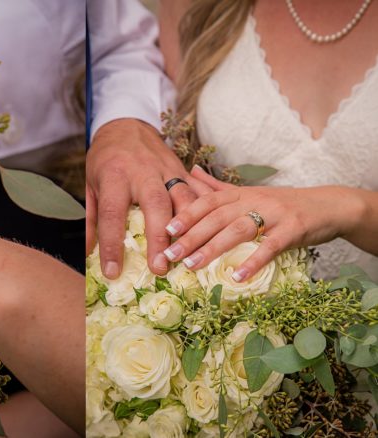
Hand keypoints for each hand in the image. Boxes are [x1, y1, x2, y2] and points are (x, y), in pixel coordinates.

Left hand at [86, 118, 211, 277]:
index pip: (112, 214)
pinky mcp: (183, 170)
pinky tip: (212, 233)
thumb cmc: (105, 159)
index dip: (112, 245)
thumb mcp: (90, 185)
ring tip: (188, 256)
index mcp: (114, 176)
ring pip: (184, 198)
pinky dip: (206, 213)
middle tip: (160, 267)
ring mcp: (167, 170)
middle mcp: (143, 172)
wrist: (126, 125)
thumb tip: (89, 253)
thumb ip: (90, 219)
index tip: (112, 271)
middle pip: (155, 205)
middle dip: (159, 238)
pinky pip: (199, 191)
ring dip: (189, 228)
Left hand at [162, 167, 363, 280]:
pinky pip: (271, 246)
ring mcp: (275, 214)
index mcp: (241, 193)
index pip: (208, 202)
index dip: (186, 215)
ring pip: (239, 230)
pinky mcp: (294, 229)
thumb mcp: (249, 193)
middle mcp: (255, 200)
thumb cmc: (283, 203)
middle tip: (170, 254)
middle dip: (191, 236)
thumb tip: (189, 171)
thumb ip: (218, 187)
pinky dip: (253, 262)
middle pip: (218, 217)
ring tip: (192, 265)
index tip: (166, 231)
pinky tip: (237, 276)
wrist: (330, 206)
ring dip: (213, 248)